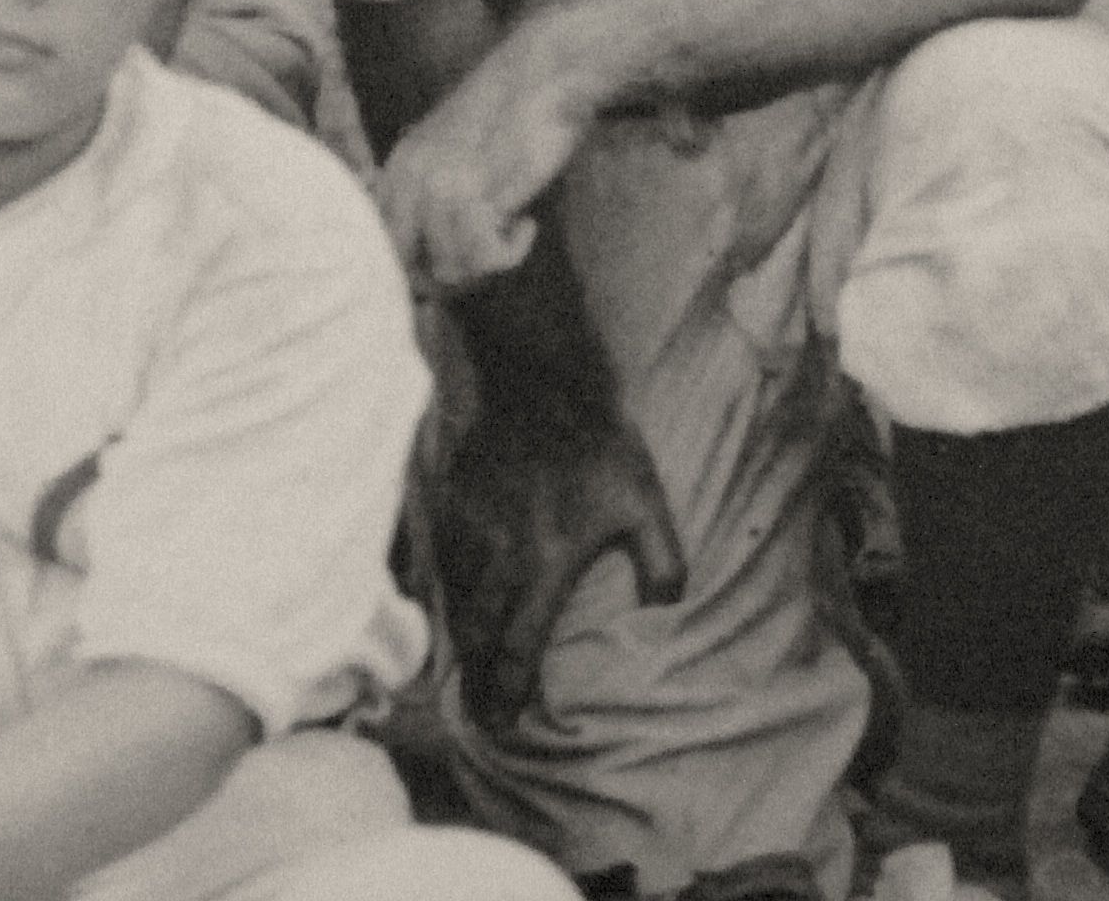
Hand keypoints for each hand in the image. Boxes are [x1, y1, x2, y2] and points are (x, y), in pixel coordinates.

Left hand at [375, 23, 606, 294]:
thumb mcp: (456, 151)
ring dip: (487, 262)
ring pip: (449, 269)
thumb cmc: (513, 114)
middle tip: (487, 253)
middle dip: (448, 274)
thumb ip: (434, 194)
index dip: (421, 264)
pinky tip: (527, 225)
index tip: (461, 255)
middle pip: (409, 267)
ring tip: (512, 230)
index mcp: (400, 166)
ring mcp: (441, 186)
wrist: (546, 73)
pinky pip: (485, 258)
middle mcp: (411, 178)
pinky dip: (511, 252)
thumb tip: (436, 264)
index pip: (385, 244)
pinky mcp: (479, 193)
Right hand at [422, 376, 690, 730]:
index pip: (520, 647)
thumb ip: (663, 566)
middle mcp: (501, 558)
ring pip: (457, 605)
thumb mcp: (648, 506)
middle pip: (478, 639)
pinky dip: (447, 598)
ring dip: (461, 646)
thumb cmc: (603, 448)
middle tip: (480, 718)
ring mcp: (470, 532)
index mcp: (547, 565)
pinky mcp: (450, 507)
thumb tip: (666, 615)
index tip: (508, 724)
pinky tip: (456, 610)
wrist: (543, 384)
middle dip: (477, 685)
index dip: (511, 693)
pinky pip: (442, 566)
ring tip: (467, 676)